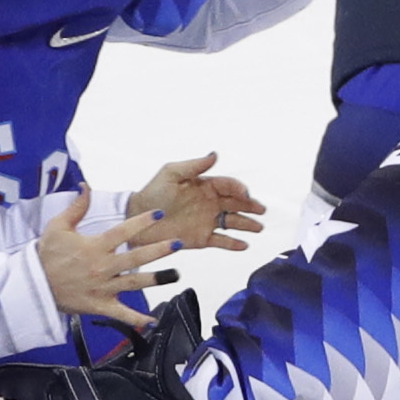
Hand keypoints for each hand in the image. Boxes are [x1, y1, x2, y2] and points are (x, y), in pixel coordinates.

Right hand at [38, 191, 188, 332]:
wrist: (33, 285)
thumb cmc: (46, 255)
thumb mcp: (57, 226)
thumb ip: (76, 207)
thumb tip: (86, 186)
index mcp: (94, 246)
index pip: (123, 232)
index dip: (142, 222)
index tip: (160, 214)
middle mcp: (102, 267)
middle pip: (135, 258)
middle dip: (158, 250)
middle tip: (177, 244)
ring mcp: (102, 288)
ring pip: (134, 283)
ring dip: (156, 279)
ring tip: (176, 275)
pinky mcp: (99, 305)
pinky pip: (120, 313)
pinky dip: (136, 318)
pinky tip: (152, 321)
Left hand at [126, 154, 265, 256]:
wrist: (138, 219)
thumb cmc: (152, 193)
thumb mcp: (172, 173)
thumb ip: (194, 166)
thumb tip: (215, 154)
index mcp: (204, 186)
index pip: (227, 185)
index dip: (238, 188)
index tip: (245, 193)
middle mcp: (209, 203)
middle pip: (235, 204)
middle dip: (250, 206)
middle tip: (261, 210)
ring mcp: (206, 221)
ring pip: (232, 222)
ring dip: (247, 225)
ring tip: (259, 228)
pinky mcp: (201, 238)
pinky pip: (221, 241)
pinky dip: (233, 244)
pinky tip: (245, 245)